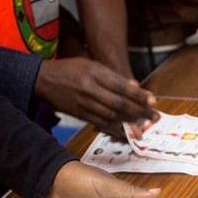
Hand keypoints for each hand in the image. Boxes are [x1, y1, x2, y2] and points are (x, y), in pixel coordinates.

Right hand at [35, 58, 158, 139]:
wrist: (43, 79)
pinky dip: (114, 129)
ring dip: (129, 122)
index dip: (138, 95)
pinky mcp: (79, 115)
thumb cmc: (70, 68)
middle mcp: (89, 88)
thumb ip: (112, 76)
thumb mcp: (91, 64)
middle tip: (154, 117)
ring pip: (111, 116)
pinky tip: (125, 133)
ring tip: (144, 126)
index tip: (152, 101)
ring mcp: (83, 103)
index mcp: (94, 72)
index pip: (121, 86)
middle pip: (119, 103)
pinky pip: (100, 124)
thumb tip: (134, 87)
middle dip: (139, 111)